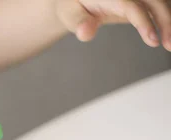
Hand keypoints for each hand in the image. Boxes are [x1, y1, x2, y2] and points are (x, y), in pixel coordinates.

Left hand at [55, 0, 170, 50]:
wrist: (76, 0)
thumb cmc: (73, 7)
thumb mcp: (69, 15)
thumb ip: (78, 24)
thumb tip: (85, 33)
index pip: (131, 6)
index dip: (143, 22)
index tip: (152, 40)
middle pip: (154, 1)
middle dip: (165, 21)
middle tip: (168, 45)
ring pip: (161, 2)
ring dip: (169, 20)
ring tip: (170, 44)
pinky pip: (159, 4)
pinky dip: (166, 17)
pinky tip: (169, 34)